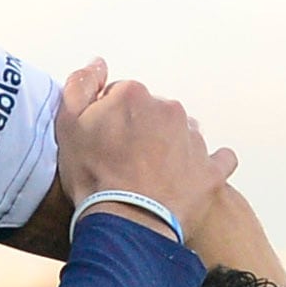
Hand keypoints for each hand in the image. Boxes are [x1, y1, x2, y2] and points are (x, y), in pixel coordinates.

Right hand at [50, 61, 235, 242]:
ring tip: (149, 178)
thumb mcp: (68, 126)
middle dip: (140, 132)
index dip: (108, 120)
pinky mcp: (209, 171)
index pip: (120, 98)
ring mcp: (193, 140)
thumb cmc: (95, 178)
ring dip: (168, 148)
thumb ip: (80, 87)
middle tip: (123, 164)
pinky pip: (217, 160)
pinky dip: (204, 166)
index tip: (101, 143)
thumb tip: (97, 64)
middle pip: (152, 114)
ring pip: (181, 134)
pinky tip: (189, 178)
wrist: (127, 222)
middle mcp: (168, 109)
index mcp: (134, 95)